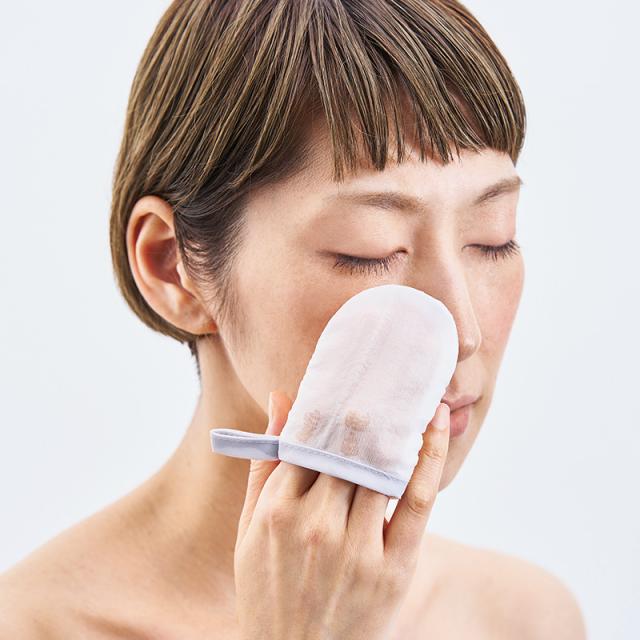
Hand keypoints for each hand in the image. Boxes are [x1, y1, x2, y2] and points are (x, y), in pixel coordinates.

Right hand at [234, 390, 450, 639]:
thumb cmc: (268, 588)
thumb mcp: (249, 528)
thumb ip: (266, 462)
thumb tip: (281, 398)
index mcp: (275, 511)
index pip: (308, 439)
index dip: (329, 405)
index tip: (346, 378)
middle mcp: (315, 525)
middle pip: (346, 447)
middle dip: (362, 409)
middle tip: (381, 374)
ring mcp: (355, 548)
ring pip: (380, 466)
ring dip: (394, 425)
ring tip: (405, 392)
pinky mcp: (392, 568)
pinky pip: (414, 499)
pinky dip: (427, 456)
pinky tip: (434, 424)